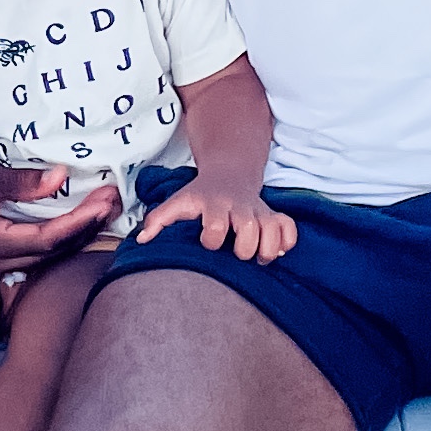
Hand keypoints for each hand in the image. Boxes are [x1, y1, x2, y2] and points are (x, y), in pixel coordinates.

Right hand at [0, 163, 120, 272]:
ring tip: (105, 207)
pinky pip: (39, 253)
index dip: (76, 223)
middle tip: (113, 201)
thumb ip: (21, 181)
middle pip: (51, 252)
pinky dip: (63, 236)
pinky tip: (83, 220)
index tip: (102, 204)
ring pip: (48, 256)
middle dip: (86, 226)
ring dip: (79, 231)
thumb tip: (62, 177)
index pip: (44, 239)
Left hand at [136, 176, 298, 262]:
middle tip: (236, 253)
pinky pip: (289, 228)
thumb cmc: (199, 196)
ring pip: (272, 229)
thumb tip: (141, 240)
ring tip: (256, 257)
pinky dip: (287, 242)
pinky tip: (275, 250)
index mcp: (213, 204)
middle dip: (244, 248)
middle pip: (249, 229)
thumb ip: (158, 220)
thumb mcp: (178, 202)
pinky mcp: (274, 215)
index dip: (211, 239)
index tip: (207, 243)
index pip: (216, 225)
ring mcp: (259, 211)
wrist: (229, 173)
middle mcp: (238, 206)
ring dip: (267, 248)